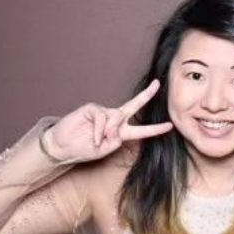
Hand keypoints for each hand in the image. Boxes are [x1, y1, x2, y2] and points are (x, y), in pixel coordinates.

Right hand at [47, 79, 173, 162]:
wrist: (63, 147)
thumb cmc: (84, 149)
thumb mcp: (104, 149)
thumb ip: (114, 139)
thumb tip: (116, 125)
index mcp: (120, 133)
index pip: (141, 130)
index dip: (155, 129)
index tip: (170, 125)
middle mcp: (114, 120)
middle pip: (133, 105)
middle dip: (146, 94)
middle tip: (157, 84)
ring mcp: (103, 113)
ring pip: (116, 117)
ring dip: (108, 131)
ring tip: (98, 141)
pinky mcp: (92, 109)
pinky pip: (102, 117)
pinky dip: (99, 130)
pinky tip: (93, 137)